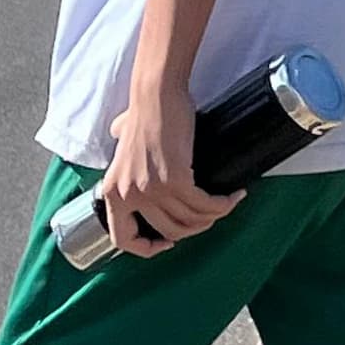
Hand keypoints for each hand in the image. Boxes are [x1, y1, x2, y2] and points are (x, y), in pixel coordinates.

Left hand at [99, 84, 235, 255]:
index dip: (148, 249)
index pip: (123, 240)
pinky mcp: (175, 179)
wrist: (156, 96)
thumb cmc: (144, 115)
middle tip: (208, 217)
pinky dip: (223, 204)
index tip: (167, 242)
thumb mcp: (121, 146)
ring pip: (190, 220)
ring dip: (214, 216)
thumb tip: (119, 139)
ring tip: (225, 204)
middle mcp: (129, 196)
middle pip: (169, 232)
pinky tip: (232, 196)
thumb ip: (122, 158)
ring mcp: (152, 190)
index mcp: (112, 193)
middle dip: (194, 229)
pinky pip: (204, 204)